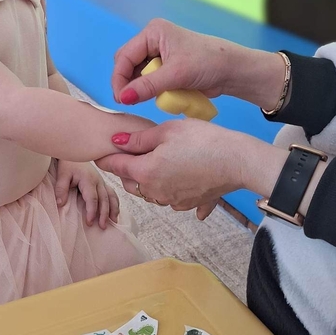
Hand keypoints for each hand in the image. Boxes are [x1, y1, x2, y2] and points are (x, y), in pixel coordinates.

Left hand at [55, 159, 119, 228]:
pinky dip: (115, 204)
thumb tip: (60, 204)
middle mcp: (98, 181)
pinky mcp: (103, 183)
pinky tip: (115, 213)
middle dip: (104, 214)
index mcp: (88, 179)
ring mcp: (102, 181)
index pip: (92, 198)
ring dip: (113, 209)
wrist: (74, 151)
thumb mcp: (62, 174)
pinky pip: (112, 193)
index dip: (92, 211)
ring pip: (111, 197)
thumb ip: (60, 188)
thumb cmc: (68, 164)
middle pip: (104, 199)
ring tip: (114, 222)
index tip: (90, 222)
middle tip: (102, 227)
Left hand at [97, 120, 286, 220]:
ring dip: (145, 179)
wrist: (238, 161)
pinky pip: (169, 197)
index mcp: (145, 172)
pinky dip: (167, 187)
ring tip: (151, 162)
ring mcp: (172, 201)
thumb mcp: (167, 131)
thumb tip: (115, 142)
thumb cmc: (203, 141)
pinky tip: (175, 176)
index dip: (105, 157)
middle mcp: (155, 192)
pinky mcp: (188, 203)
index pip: (115, 166)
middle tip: (126, 154)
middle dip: (125, 169)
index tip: (97, 152)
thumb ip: (138, 139)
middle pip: (129, 182)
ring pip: (148, 191)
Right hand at [112, 18, 285, 110]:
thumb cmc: (208, 63)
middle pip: (127, 64)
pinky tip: (156, 96)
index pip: (124, 56)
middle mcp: (153, 40)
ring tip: (143, 100)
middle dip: (127, 83)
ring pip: (136, 74)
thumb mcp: (175, 75)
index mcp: (153, 32)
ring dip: (139, 88)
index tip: (121, 99)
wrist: (232, 70)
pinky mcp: (165, 67)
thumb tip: (123, 98)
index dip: (119, 78)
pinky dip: (149, 90)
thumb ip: (147, 86)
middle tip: (128, 102)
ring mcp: (159, 54)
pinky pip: (148, 80)